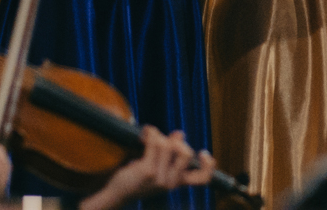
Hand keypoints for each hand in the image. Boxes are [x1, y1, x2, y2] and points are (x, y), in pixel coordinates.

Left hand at [80, 127, 215, 209]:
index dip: (208, 165)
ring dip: (158, 136)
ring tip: (149, 137)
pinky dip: (151, 133)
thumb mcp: (158, 167)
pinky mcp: (148, 171)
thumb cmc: (138, 178)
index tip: (203, 153)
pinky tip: (144, 134)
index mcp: (177, 182)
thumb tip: (179, 133)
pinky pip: (155, 143)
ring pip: (168, 144)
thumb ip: (171, 152)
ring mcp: (160, 178)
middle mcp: (171, 183)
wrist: (117, 193)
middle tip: (164, 141)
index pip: (202, 178)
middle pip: (185, 152)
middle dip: (175, 141)